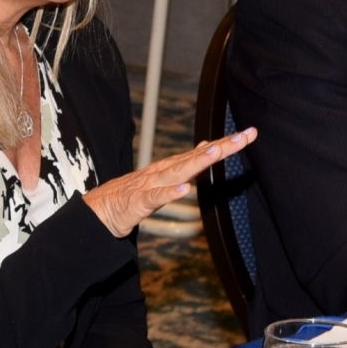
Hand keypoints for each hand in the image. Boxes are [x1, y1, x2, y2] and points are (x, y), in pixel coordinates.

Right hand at [83, 128, 255, 236]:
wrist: (97, 213)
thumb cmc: (130, 196)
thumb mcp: (163, 179)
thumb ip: (185, 164)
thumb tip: (208, 146)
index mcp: (169, 168)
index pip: (202, 153)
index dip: (226, 143)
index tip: (249, 134)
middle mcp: (161, 172)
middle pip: (196, 158)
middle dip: (221, 147)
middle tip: (245, 136)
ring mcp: (148, 186)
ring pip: (177, 172)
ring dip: (196, 162)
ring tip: (214, 151)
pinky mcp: (136, 203)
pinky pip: (154, 198)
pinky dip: (169, 193)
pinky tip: (183, 189)